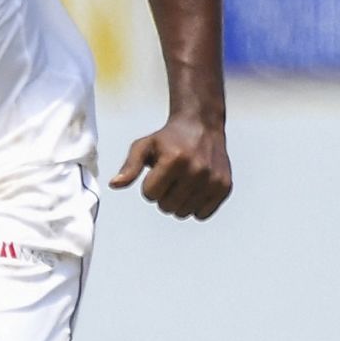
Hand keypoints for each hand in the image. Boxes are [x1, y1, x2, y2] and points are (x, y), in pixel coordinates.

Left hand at [109, 115, 231, 219]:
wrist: (202, 126)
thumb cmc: (168, 139)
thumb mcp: (144, 146)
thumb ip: (129, 167)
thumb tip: (115, 185)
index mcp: (174, 159)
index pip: (150, 195)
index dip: (149, 186)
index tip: (157, 172)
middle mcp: (197, 170)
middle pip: (166, 207)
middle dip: (163, 195)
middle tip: (170, 177)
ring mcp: (213, 180)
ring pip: (183, 213)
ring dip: (178, 202)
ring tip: (182, 181)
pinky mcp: (224, 187)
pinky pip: (201, 215)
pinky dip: (195, 206)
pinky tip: (195, 188)